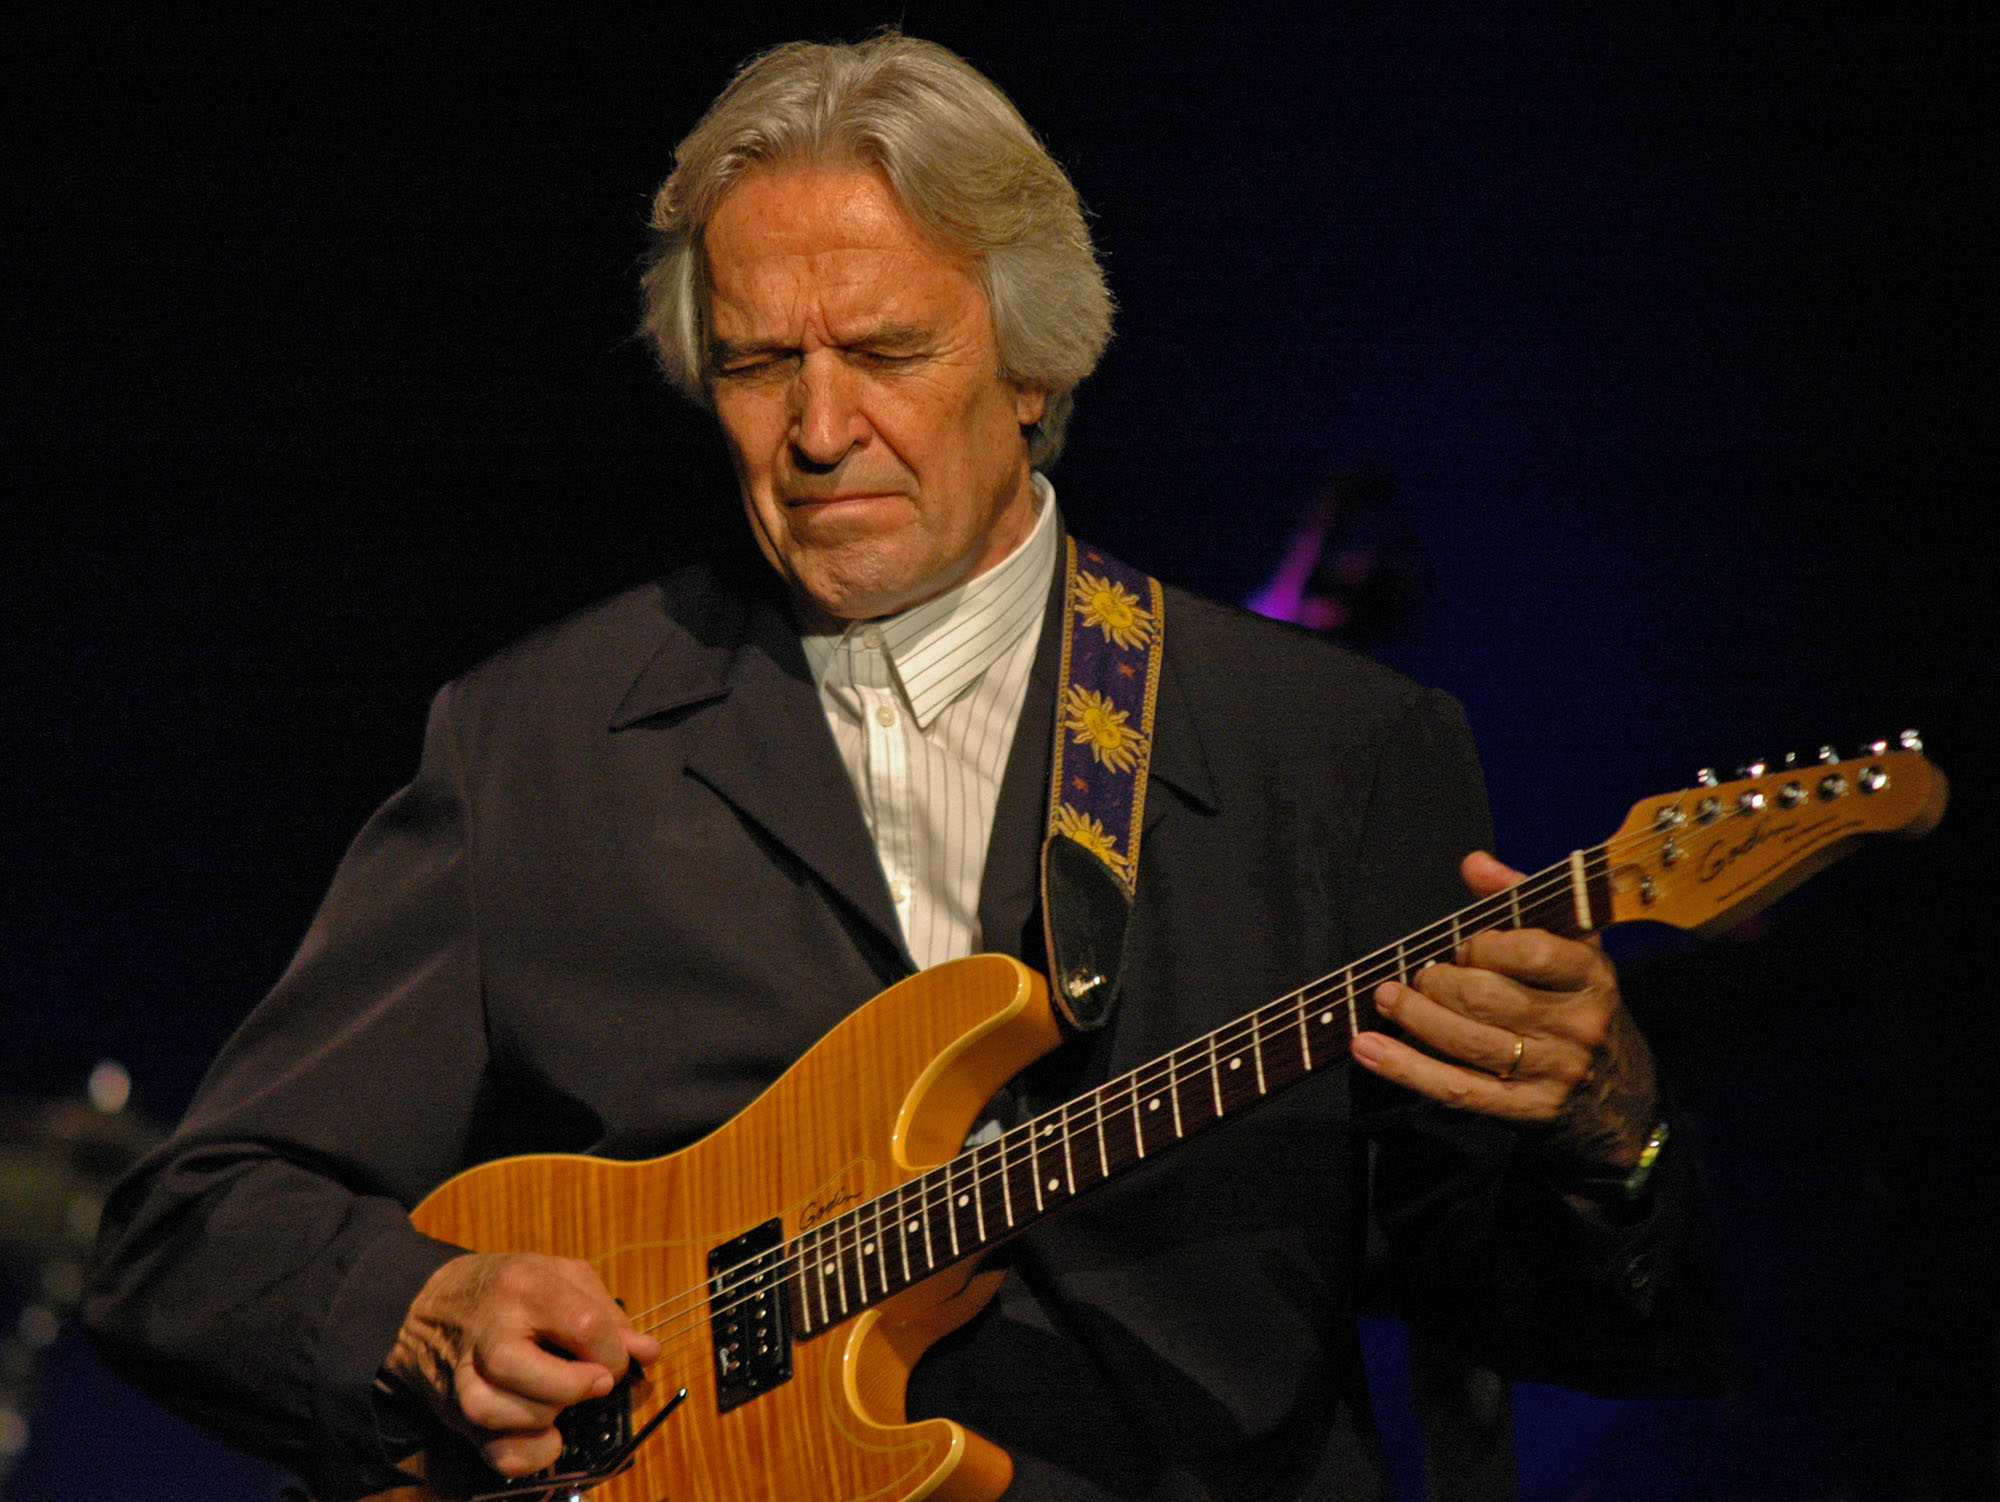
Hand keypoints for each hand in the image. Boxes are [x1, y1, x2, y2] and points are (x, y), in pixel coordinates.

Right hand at [384, 1251, 661, 1478]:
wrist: (430, 1304)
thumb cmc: (509, 1289)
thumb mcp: (560, 1276)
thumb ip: (608, 1312)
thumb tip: (647, 1352)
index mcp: (524, 1285)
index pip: (581, 1323)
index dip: (613, 1352)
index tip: (616, 1361)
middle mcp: (488, 1329)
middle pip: (521, 1366)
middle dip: (571, 1386)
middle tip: (595, 1384)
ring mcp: (464, 1373)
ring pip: (491, 1410)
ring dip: (541, 1417)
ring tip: (560, 1405)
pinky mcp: (456, 1412)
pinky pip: (491, 1449)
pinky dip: (526, 1454)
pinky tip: (546, 1437)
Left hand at [1350, 850, 1660, 1172]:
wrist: (1621, 1092)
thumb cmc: (1578, 1002)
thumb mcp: (1570, 946)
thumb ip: (1520, 899)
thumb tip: (1475, 863)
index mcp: (1591, 976)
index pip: (1533, 952)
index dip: (1484, 945)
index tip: (1462, 946)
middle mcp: (1577, 1025)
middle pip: (1488, 999)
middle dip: (1438, 982)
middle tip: (1417, 975)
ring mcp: (1554, 1071)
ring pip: (1468, 1043)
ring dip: (1415, 1017)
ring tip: (1385, 998)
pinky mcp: (1527, 1110)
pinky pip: (1457, 1089)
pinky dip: (1406, 1068)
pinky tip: (1368, 1050)